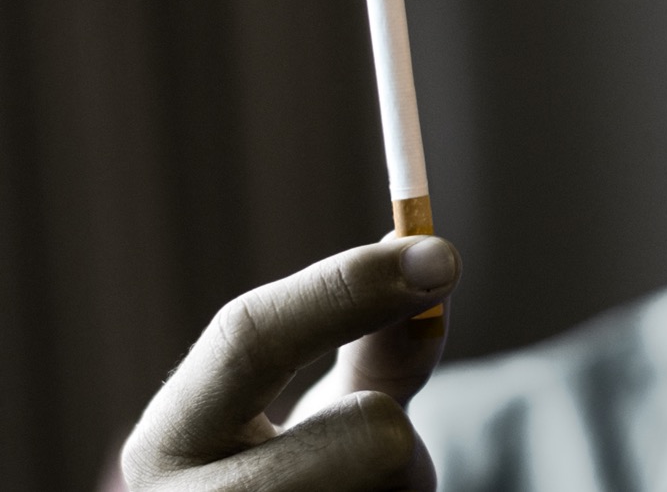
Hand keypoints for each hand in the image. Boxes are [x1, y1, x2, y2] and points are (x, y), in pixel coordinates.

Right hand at [121, 236, 460, 490]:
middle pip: (374, 436)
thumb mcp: (327, 410)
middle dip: (399, 429)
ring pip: (410, 483)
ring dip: (409, 484)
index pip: (249, 336)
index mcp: (172, 443)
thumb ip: (375, 345)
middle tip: (382, 442)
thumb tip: (428, 261)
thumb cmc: (304, 477)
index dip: (351, 285)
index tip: (439, 255)